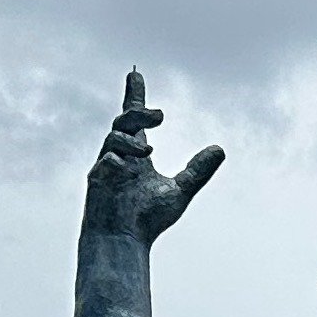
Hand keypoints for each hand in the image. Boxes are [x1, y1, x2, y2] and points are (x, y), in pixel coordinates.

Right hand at [82, 69, 224, 243]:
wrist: (125, 242)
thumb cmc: (147, 220)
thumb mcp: (179, 191)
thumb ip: (197, 170)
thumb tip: (220, 149)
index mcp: (136, 155)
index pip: (134, 119)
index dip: (134, 95)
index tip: (135, 73)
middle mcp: (119, 156)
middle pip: (124, 120)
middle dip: (140, 113)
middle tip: (162, 116)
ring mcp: (105, 168)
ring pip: (113, 138)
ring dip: (132, 141)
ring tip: (149, 153)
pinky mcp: (96, 183)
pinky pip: (103, 163)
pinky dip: (115, 162)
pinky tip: (125, 170)